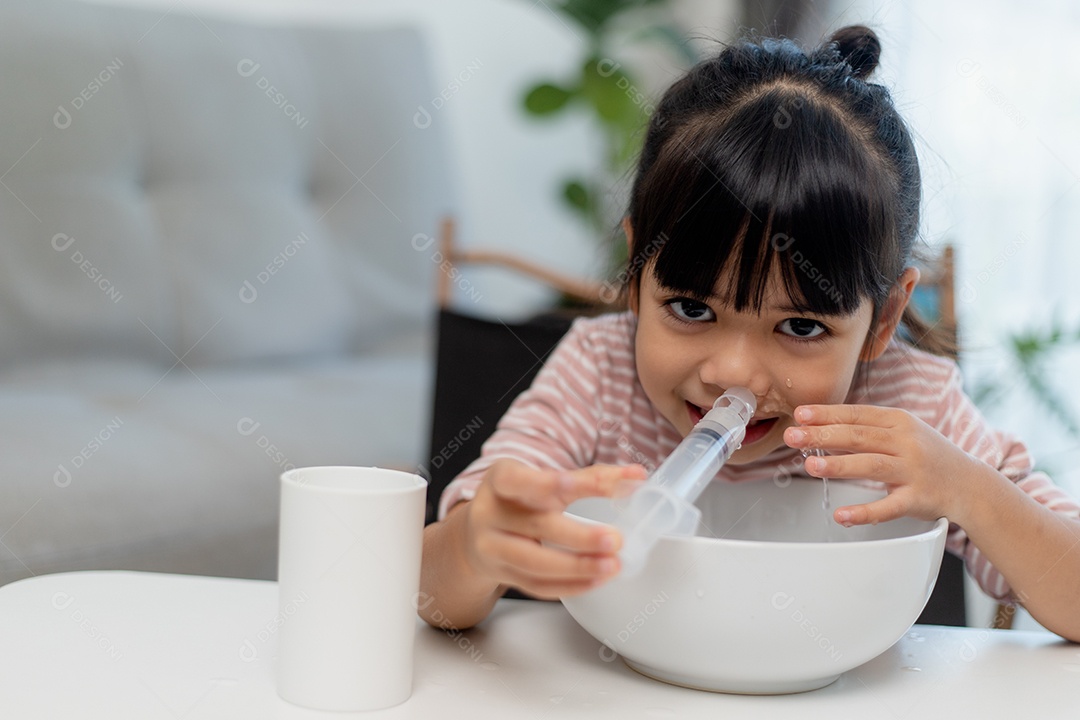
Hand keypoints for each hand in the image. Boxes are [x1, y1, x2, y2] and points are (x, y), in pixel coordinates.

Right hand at [462, 458, 645, 598]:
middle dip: (579, 536)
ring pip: (535, 562)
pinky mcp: (500, 574)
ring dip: (578, 566)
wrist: (474, 533)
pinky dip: (570, 585)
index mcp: (500, 479)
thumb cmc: (519, 500)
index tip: (572, 484)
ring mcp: (491, 547)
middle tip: (615, 539)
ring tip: (612, 565)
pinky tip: (596, 579)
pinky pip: (536, 585)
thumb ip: (589, 478)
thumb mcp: (543, 479)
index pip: (520, 480)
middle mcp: (489, 512)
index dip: (544, 482)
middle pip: (536, 526)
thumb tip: (636, 475)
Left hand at [783, 404, 981, 526]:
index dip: (827, 414)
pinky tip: (841, 515)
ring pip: (871, 465)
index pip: (857, 414)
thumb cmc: (927, 455)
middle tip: (793, 436)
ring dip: (839, 466)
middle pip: (859, 436)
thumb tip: (819, 426)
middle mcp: (907, 442)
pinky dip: (864, 512)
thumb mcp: (902, 432)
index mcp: (899, 422)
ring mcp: (913, 471)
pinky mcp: (918, 499)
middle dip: (822, 435)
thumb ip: (866, 428)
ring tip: (809, 466)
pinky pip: (888, 507)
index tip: (799, 414)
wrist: (970, 484)